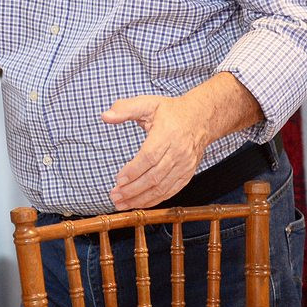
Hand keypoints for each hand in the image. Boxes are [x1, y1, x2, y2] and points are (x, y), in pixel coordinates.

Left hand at [101, 94, 210, 209]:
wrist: (201, 118)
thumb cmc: (170, 111)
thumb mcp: (147, 103)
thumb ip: (125, 109)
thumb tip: (105, 116)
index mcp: (167, 134)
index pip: (149, 157)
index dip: (133, 170)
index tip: (118, 179)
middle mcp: (178, 152)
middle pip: (154, 176)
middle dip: (133, 189)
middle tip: (114, 196)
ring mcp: (185, 165)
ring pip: (163, 188)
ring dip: (141, 199)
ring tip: (122, 204)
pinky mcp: (188, 174)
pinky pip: (172, 191)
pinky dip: (155, 200)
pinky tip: (140, 203)